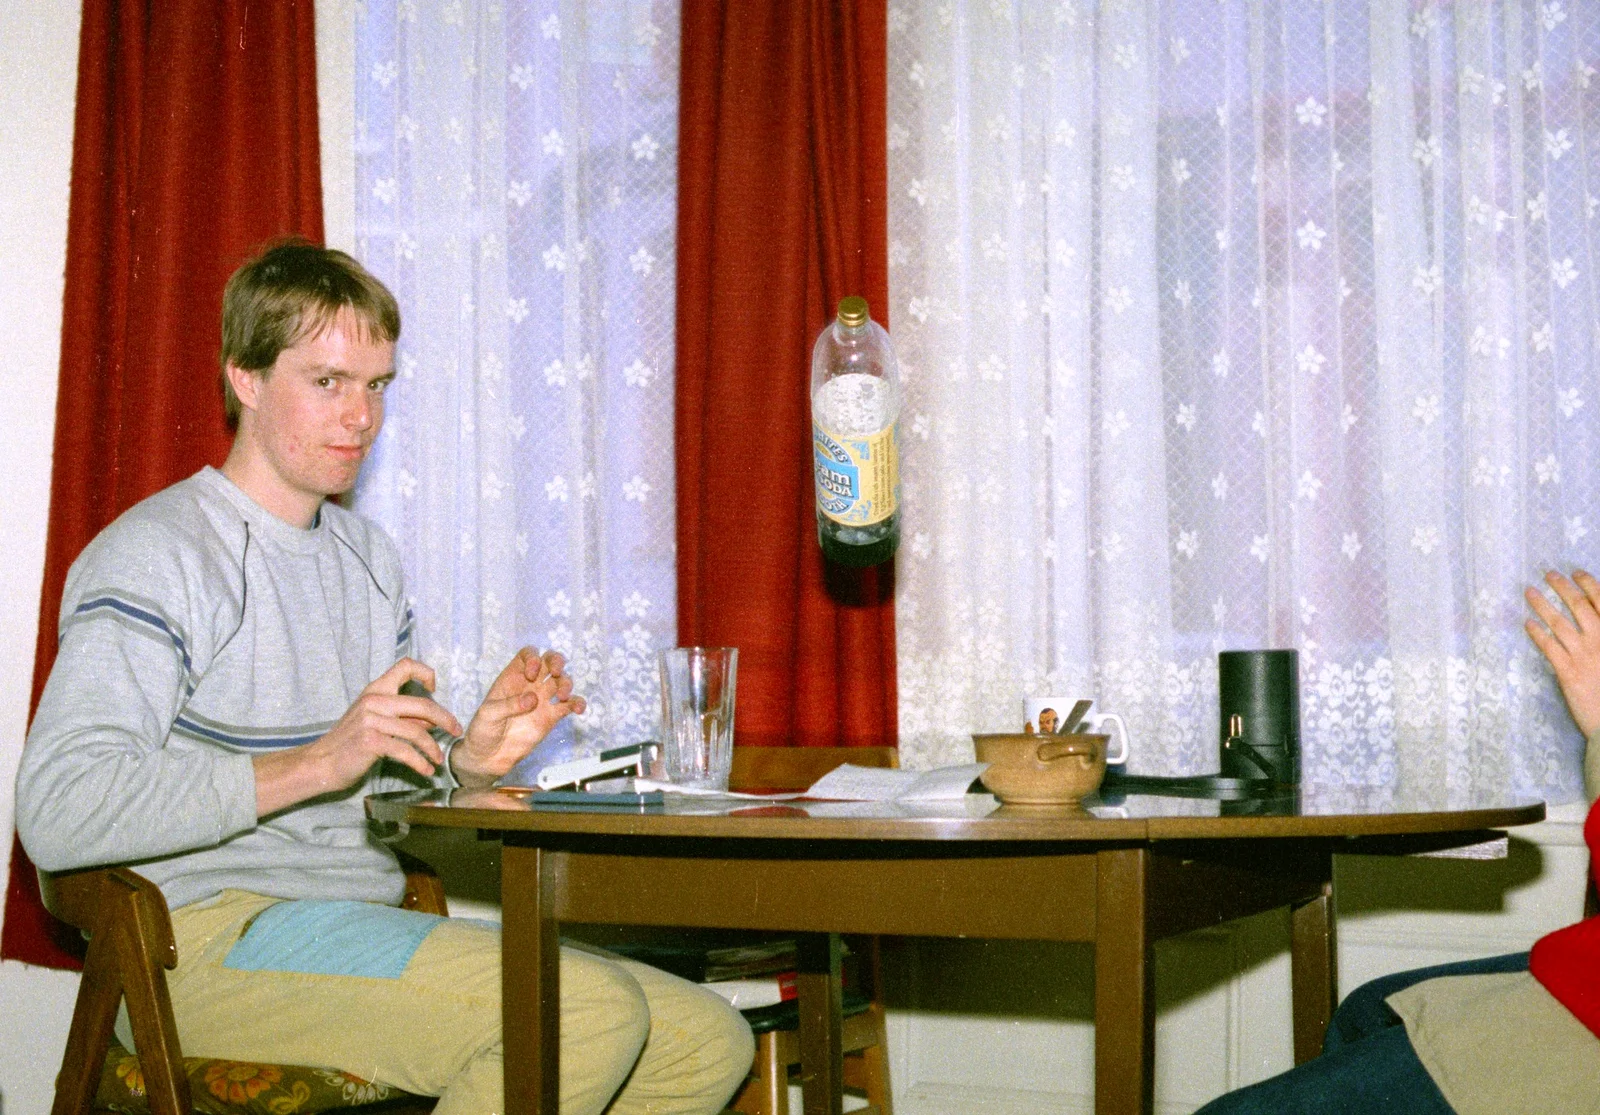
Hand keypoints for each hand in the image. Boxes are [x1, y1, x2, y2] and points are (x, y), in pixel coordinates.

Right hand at [253, 658, 462, 815]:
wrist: (319, 763)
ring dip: (432, 749)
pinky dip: (420, 763)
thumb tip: (433, 721)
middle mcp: (374, 700)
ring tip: (438, 761)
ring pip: (417, 732)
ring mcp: (371, 719)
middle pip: (422, 704)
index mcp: (375, 690)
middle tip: (455, 731)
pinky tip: (425, 771)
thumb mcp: (374, 722)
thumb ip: (402, 718)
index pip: (404, 666)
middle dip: (445, 719)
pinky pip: (406, 751)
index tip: (434, 689)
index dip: (424, 672)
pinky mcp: (370, 740)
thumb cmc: (348, 744)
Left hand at [452, 647, 586, 787]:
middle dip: (557, 661)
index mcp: (512, 677)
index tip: (531, 674)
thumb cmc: (483, 730)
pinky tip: (578, 709)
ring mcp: (542, 700)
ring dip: (566, 683)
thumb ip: (509, 704)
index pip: (528, 655)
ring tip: (562, 697)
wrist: (489, 757)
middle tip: (556, 673)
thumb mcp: (488, 714)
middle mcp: (530, 684)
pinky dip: (577, 703)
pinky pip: (569, 705)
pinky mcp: (551, 717)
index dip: (533, 658)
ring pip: (561, 681)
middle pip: (550, 661)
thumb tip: (534, 699)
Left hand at [1525, 569, 1599, 738]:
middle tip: (1548, 574)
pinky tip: (1527, 623)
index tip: (1575, 572)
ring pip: (1558, 623)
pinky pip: (1548, 647)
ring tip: (1529, 592)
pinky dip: (1537, 633)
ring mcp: (1583, 655)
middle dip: (1562, 587)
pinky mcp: (1568, 672)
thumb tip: (1596, 617)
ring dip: (1542, 605)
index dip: (1588, 584)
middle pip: (1578, 605)